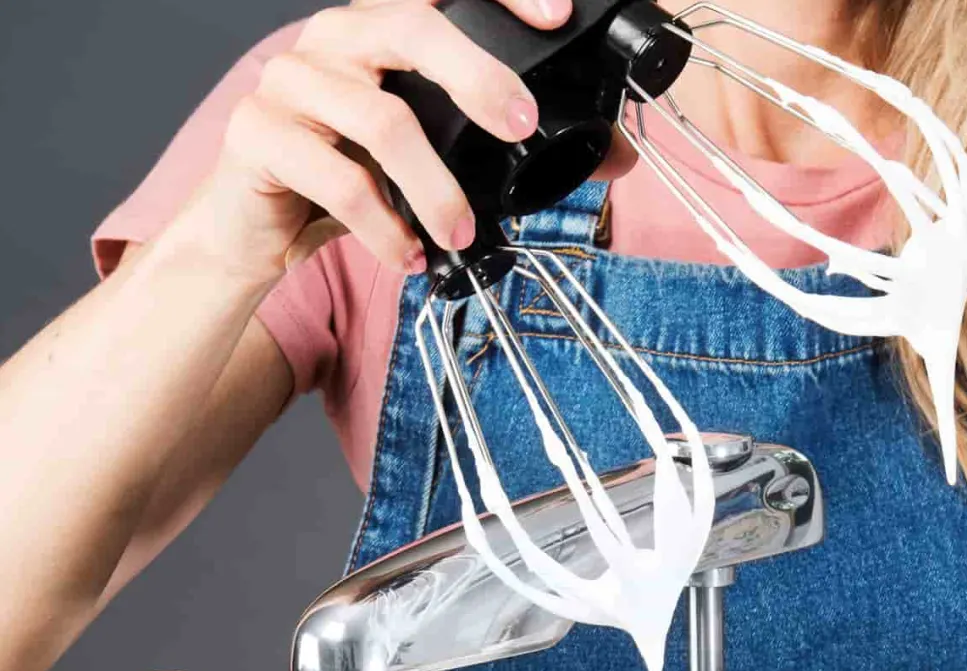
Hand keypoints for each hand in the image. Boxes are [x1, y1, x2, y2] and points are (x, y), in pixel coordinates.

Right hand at [174, 0, 627, 286]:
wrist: (255, 234)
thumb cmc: (350, 188)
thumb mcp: (435, 160)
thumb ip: (501, 149)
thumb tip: (613, 156)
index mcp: (376, 33)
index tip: (553, 15)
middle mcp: (331, 41)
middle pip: (408, 29)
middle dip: (477, 77)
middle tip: (520, 127)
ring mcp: (288, 81)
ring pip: (378, 117)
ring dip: (433, 186)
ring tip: (460, 232)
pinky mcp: (257, 133)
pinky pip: (336, 176)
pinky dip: (383, 225)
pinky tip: (408, 252)